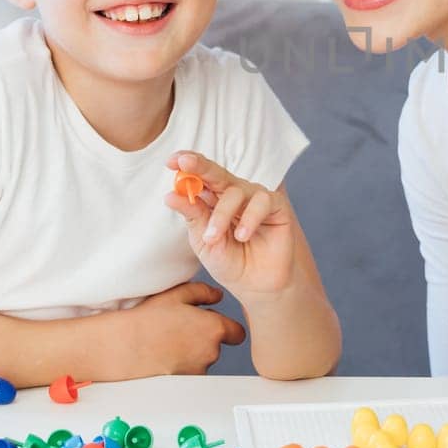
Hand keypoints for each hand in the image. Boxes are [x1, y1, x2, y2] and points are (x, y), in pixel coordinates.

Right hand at [125, 281, 246, 375]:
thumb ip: (203, 292)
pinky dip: (180, 365)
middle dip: (204, 337)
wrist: (124, 347)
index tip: (216, 325)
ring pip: (202, 359)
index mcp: (214, 329)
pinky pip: (189, 372)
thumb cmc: (148, 320)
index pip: (237, 333)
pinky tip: (163, 354)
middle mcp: (211, 352)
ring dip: (192, 352)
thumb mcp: (177, 295)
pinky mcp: (185, 383)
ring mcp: (199, 369)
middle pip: (217, 345)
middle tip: (180, 328)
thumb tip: (218, 296)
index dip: (227, 328)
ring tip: (167, 340)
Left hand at [166, 150, 298, 297]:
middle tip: (185, 163)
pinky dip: (249, 217)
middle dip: (200, 166)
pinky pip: (262, 201)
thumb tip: (171, 195)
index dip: (187, 165)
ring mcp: (255, 199)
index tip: (171, 161)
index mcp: (213, 199)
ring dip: (221, 214)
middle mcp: (234, 194)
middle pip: (216, 173)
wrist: (255, 286)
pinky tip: (242, 235)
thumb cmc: (229, 263)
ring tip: (213, 238)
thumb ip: (192, 216)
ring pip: (235, 191)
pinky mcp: (276, 206)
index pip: (200, 176)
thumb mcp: (203, 242)